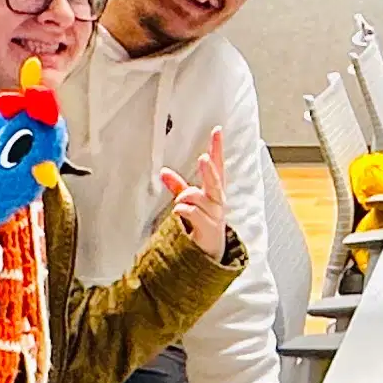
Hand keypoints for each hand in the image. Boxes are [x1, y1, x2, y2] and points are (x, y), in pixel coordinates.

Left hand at [159, 127, 232, 256]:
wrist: (210, 251)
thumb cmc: (202, 222)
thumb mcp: (189, 201)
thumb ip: (177, 186)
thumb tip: (164, 171)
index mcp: (214, 190)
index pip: (218, 165)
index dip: (218, 148)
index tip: (217, 131)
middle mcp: (216, 200)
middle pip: (215, 181)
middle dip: (209, 170)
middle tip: (204, 158)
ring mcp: (214, 215)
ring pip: (200, 197)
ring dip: (186, 196)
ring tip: (179, 200)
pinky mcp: (208, 228)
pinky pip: (194, 214)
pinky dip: (184, 209)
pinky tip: (178, 210)